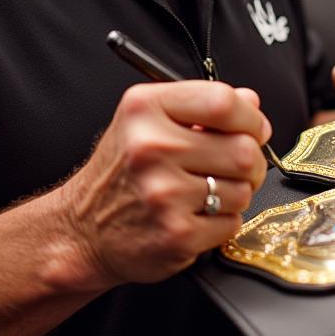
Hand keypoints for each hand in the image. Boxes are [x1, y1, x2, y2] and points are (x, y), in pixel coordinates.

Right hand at [59, 81, 270, 288]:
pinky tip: (196, 216)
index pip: (223, 101)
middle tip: (234, 166)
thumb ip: (201, 106)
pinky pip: (232, 222)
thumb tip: (250, 101)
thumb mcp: (148, 121)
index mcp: (145, 108)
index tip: (253, 128)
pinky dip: (222, 222)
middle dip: (250, 160)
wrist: (82, 229)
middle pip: (243, 148)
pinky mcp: (176, 234)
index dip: (250, 117)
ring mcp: (163, 193)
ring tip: (206, 192)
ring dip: (236, 193)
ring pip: (243, 188)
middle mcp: (151, 147)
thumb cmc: (122, 171)